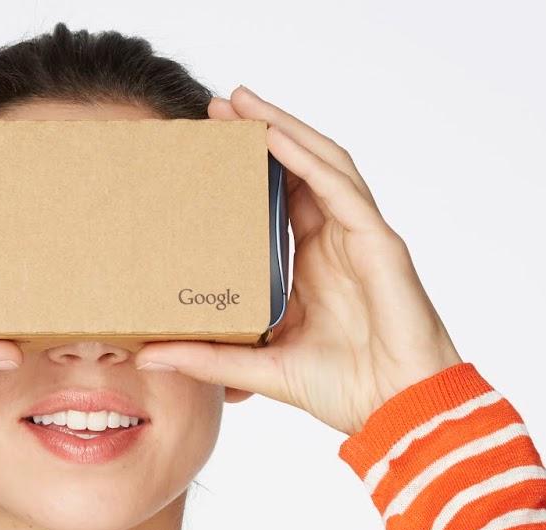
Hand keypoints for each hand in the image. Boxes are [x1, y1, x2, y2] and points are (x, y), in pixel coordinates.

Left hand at [133, 85, 464, 435]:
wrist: (396, 411)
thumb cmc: (345, 390)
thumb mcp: (258, 370)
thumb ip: (207, 358)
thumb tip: (148, 353)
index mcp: (312, 265)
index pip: (279, 200)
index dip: (248, 170)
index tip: (206, 148)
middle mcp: (336, 242)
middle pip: (299, 169)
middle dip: (261, 132)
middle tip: (216, 108)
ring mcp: (359, 237)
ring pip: (321, 163)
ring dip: (282, 128)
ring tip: (242, 103)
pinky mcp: (378, 241)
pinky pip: (339, 187)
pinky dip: (307, 158)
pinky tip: (277, 137)